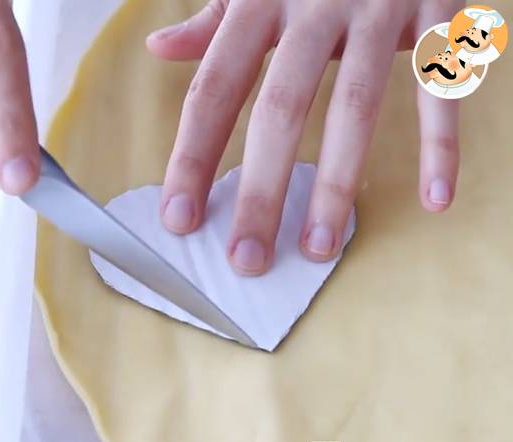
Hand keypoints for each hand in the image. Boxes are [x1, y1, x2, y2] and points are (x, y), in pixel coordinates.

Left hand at [147, 0, 463, 275]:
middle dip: (260, 191)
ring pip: (352, 109)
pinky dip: (440, 144)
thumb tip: (159, 48)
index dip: (192, 158)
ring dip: (335, 184)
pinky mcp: (434, 12)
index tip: (180, 219)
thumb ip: (213, 20)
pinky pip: (436, 87)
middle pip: (278, 112)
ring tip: (319, 247)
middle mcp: (312, 8)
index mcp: (258, 3)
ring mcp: (375, 10)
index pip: (214, 92)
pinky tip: (434, 201)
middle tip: (247, 259)